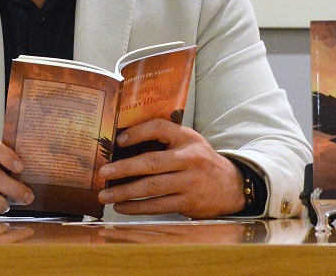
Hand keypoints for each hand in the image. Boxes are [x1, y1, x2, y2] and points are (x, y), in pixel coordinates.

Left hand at [97, 119, 245, 218]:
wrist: (231, 185)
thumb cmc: (200, 160)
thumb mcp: (189, 141)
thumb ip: (166, 139)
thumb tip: (125, 143)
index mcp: (186, 137)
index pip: (160, 128)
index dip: (138, 132)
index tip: (118, 141)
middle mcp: (189, 158)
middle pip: (152, 162)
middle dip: (124, 168)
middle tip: (104, 173)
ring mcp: (190, 182)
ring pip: (152, 187)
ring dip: (125, 192)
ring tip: (106, 195)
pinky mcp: (189, 203)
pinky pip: (158, 206)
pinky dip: (138, 207)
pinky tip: (122, 207)